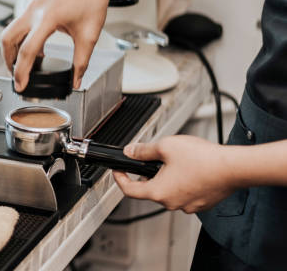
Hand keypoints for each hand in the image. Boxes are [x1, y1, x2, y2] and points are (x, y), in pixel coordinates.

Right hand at [1, 0, 115, 90]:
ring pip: (11, 30)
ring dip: (14, 49)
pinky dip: (23, 37)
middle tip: (16, 74)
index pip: (27, 51)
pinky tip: (37, 47)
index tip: (20, 85)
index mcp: (48, 18)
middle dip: (8, 60)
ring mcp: (31, 4)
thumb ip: (81, 62)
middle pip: (7, 40)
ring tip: (27, 63)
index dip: (21, 72)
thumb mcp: (89, 36)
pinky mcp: (33, 1)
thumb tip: (75, 81)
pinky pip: (20, 22)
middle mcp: (34, 10)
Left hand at [113, 135, 237, 213]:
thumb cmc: (202, 159)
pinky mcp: (201, 204)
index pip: (129, 190)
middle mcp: (171, 203)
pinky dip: (184, 183)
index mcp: (158, 192)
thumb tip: (130, 152)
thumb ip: (143, 150)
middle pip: (151, 189)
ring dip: (168, 178)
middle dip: (149, 174)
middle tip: (155, 159)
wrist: (233, 168)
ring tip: (178, 162)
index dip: (120, 179)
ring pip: (170, 191)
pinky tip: (192, 169)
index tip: (118, 171)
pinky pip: (186, 194)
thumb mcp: (165, 147)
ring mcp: (188, 206)